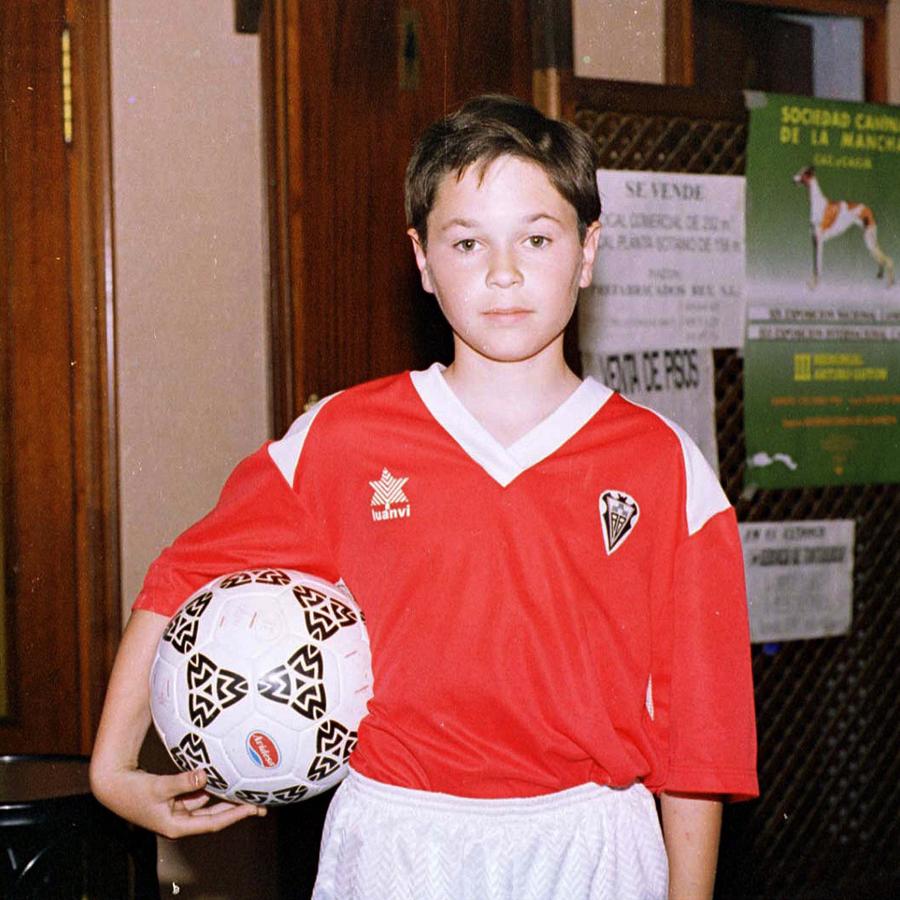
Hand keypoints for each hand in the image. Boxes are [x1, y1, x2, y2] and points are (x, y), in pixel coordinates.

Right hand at [91, 764, 265, 838]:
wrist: (111, 785)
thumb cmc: (131, 791)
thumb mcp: (158, 787)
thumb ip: (182, 782)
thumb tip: (203, 775)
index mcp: (177, 826)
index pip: (213, 823)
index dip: (234, 815)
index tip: (253, 809)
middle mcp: (180, 820)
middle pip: (215, 815)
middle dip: (236, 807)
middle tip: (260, 800)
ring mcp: (178, 809)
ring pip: (207, 803)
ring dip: (225, 795)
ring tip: (247, 785)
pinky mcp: (174, 798)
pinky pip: (197, 793)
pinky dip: (210, 785)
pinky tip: (223, 775)